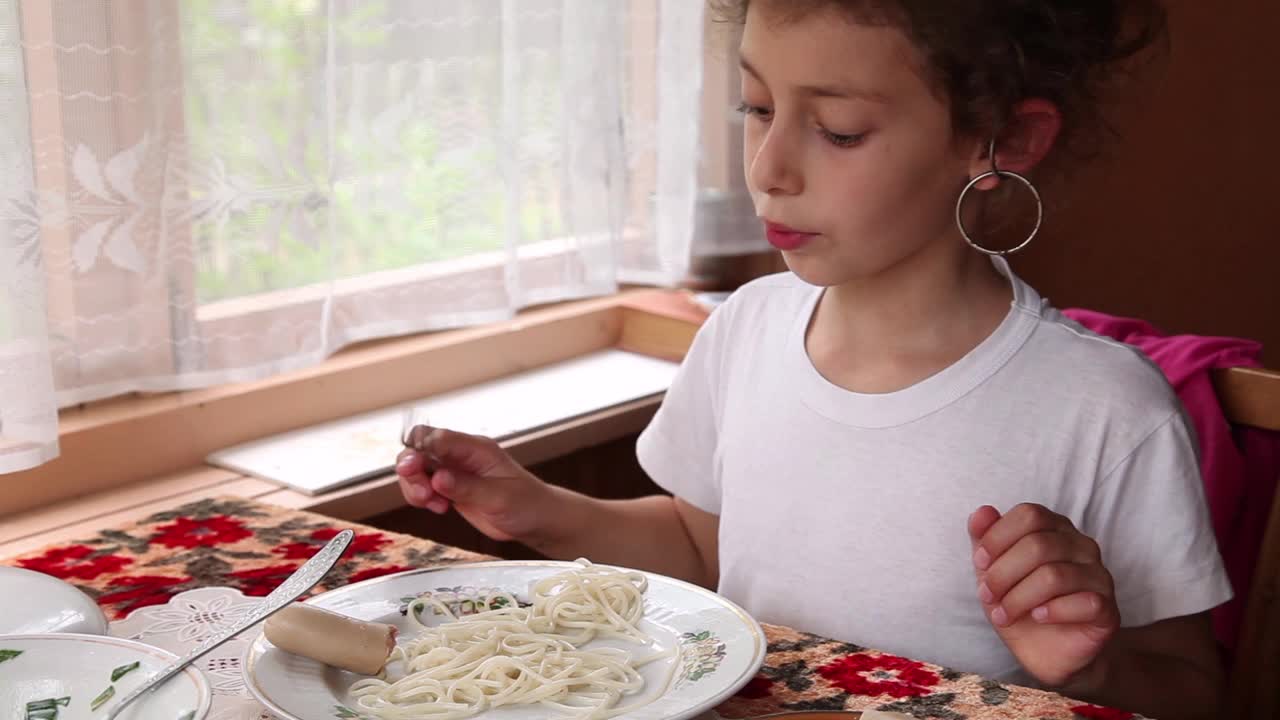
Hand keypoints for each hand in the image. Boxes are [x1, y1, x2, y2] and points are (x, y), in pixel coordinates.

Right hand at [396, 425, 550, 542]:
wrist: (536, 519)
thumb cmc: (526, 503)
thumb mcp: (499, 497)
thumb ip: (467, 487)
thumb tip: (438, 477)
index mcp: (476, 448)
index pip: (438, 436)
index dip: (419, 449)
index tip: (415, 468)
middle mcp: (462, 456)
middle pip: (420, 449)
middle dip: (411, 469)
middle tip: (422, 492)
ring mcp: (455, 471)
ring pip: (418, 469)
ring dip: (415, 486)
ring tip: (432, 503)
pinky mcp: (451, 488)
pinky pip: (424, 486)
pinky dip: (422, 497)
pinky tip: (439, 508)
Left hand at [968, 503, 1119, 689]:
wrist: (1047, 652)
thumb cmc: (1020, 603)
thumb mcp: (993, 572)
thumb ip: (985, 539)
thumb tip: (982, 512)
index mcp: (1055, 528)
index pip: (1030, 515)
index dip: (998, 537)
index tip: (980, 562)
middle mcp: (1082, 546)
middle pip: (1038, 545)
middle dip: (1002, 573)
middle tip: (987, 595)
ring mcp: (1099, 576)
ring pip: (1054, 576)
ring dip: (1018, 598)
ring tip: (1003, 614)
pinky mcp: (1107, 609)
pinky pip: (1084, 602)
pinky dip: (1052, 611)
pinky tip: (1038, 617)